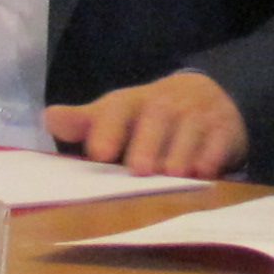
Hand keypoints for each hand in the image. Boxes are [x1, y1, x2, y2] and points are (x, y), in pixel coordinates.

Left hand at [46, 69, 243, 178]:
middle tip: (139, 170)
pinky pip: (220, 140)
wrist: (207, 97)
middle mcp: (166, 103)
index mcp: (132, 102)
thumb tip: (49, 117)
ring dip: (181, 152)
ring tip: (173, 176)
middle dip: (148, 142)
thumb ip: (85, 123)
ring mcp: (198, 114)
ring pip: (190, 129)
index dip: (108, 128)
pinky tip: (206, 174)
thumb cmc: (150, 117)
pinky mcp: (224, 128)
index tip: (99, 153)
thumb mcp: (116, 115)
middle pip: (157, 116)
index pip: (118, 109)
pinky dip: (213, 157)